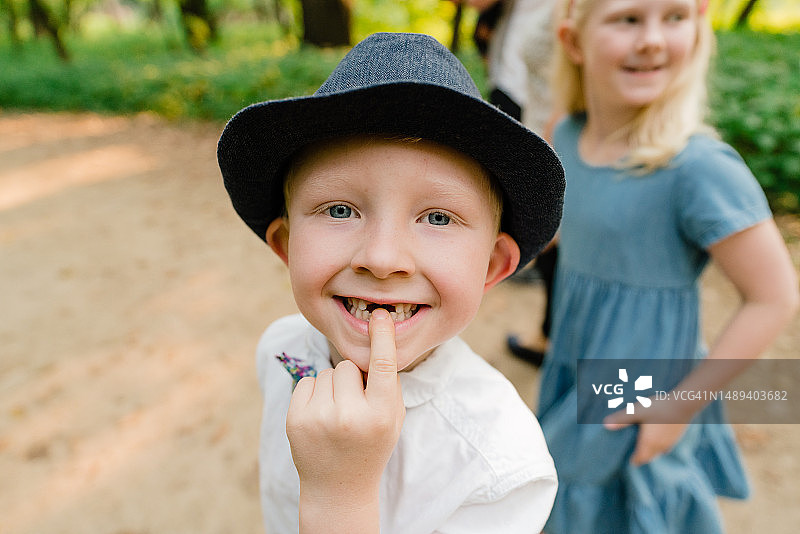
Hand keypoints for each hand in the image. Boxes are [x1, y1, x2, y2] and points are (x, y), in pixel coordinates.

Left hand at [286, 308, 404, 531]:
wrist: (338, 488)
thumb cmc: (371, 446)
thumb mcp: (392, 420)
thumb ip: (388, 385)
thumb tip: (376, 341)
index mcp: (380, 416)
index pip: (383, 366)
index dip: (382, 337)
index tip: (379, 315)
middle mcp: (350, 416)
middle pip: (349, 366)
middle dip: (353, 379)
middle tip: (355, 405)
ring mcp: (319, 418)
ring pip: (328, 373)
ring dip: (333, 387)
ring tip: (336, 415)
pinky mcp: (296, 419)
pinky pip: (308, 382)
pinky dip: (314, 394)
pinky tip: (320, 417)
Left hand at [603, 397, 688, 465]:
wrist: (683, 404)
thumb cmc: (658, 408)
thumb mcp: (636, 411)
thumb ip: (621, 419)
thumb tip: (605, 425)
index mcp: (648, 443)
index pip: (640, 459)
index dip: (633, 460)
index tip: (628, 460)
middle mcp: (659, 447)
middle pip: (648, 457)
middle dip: (641, 457)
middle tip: (633, 454)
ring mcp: (670, 443)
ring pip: (658, 453)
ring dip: (650, 452)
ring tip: (643, 446)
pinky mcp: (677, 437)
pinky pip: (665, 447)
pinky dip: (659, 446)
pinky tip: (657, 438)